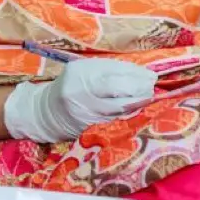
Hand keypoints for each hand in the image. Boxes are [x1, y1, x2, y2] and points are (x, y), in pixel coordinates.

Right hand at [3, 59, 157, 142]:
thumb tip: (142, 73)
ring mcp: (85, 115)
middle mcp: (81, 96)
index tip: (151, 76)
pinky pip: (114, 121)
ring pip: (119, 110)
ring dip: (138, 104)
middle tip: (152, 88)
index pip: (115, 76)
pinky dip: (128, 114)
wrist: (46, 112)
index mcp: (80, 75)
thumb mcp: (86, 70)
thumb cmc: (72, 85)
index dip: (136, 77)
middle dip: (140, 91)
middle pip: (119, 94)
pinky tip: (136, 109)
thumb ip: (111, 69)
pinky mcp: (89, 130)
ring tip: (148, 97)